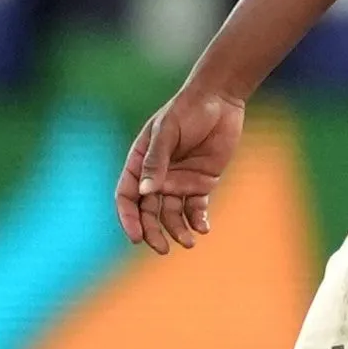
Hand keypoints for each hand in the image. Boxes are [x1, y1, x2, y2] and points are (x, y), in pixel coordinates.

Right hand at [116, 85, 243, 253]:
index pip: (127, 196)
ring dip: (177, 230)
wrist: (220, 100)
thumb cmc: (187, 110)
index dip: (128, 217)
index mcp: (140, 162)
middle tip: (161, 249)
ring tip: (188, 242)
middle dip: (152, 231)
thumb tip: (145, 192)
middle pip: (148, 211)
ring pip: (172, 214)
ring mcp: (179, 181)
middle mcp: (157, 176)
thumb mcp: (167, 132)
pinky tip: (203, 228)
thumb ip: (156, 161)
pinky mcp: (202, 183)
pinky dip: (198, 221)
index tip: (136, 236)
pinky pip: (196, 208)